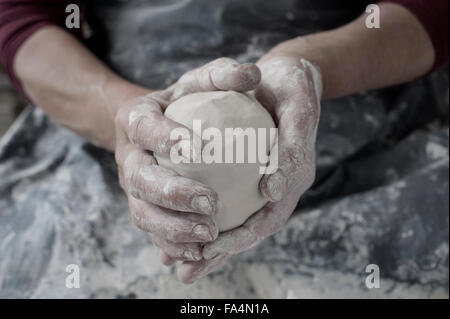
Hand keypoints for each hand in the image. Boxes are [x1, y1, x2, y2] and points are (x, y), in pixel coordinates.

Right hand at [113, 58, 260, 271]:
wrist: (159, 127)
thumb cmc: (187, 102)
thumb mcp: (202, 81)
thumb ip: (223, 75)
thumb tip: (253, 75)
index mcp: (135, 119)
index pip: (145, 127)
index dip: (168, 138)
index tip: (204, 149)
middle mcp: (128, 156)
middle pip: (139, 179)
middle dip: (172, 194)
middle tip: (211, 203)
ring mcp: (132, 186)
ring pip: (143, 213)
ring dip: (174, 229)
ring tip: (211, 234)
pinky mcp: (143, 208)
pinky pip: (154, 232)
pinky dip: (174, 246)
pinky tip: (202, 252)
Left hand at [176, 55, 322, 282]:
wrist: (288, 78)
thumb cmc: (291, 86)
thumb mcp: (296, 106)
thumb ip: (291, 147)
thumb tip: (271, 190)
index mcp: (295, 173)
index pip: (272, 214)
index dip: (246, 233)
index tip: (215, 245)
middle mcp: (282, 184)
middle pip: (254, 226)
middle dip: (225, 247)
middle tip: (194, 264)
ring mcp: (267, 182)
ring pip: (241, 219)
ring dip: (216, 245)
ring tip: (185, 266)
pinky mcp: (252, 176)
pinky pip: (233, 203)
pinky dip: (215, 221)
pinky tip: (188, 234)